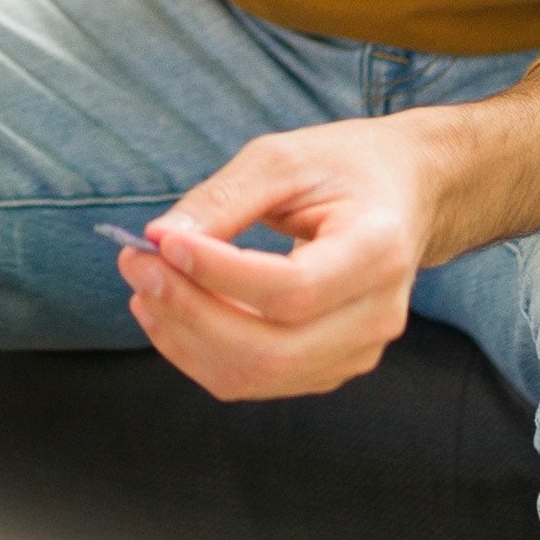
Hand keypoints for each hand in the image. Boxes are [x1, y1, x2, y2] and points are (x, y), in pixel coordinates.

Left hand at [114, 54, 539, 399]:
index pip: (293, 290)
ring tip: (143, 287)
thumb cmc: (343, 167)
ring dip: (185, 338)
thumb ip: (222, 200)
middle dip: (189, 312)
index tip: (163, 242)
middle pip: (272, 349)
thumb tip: (158, 240)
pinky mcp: (330, 366)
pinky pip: (254, 381)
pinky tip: (168, 312)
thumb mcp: (283, 159)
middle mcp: (378, 314)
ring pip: (258, 375)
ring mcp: (357, 350)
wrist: (402, 193)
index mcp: (379, 251)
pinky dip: (200, 353)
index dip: (219, 274)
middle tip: (136, 264)